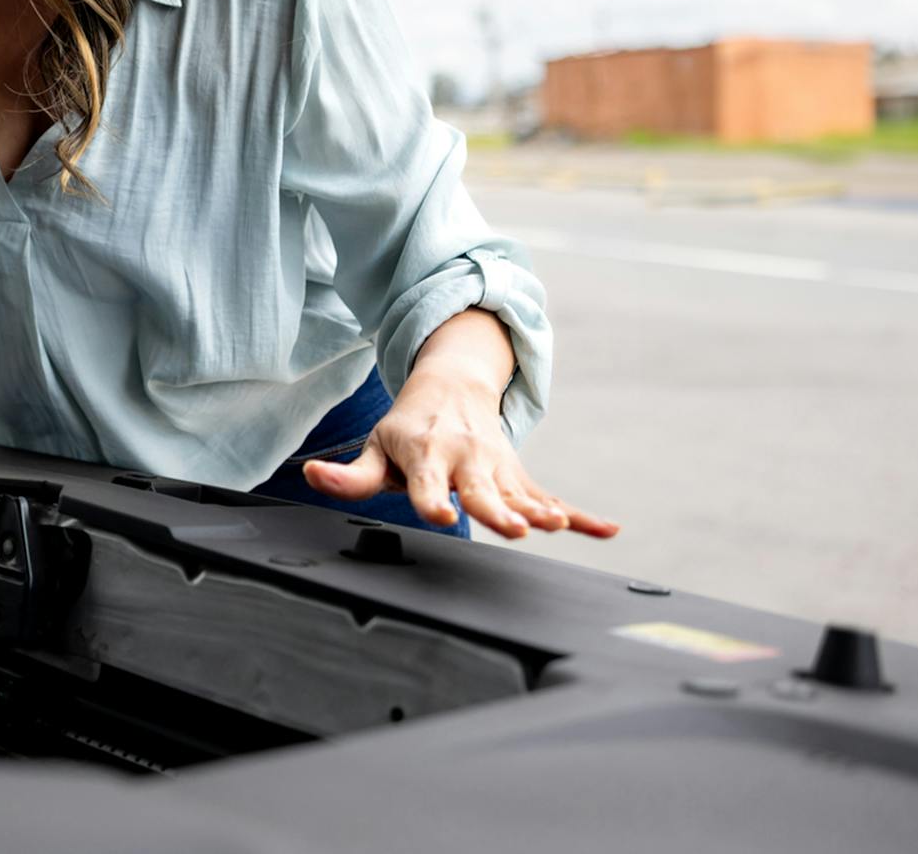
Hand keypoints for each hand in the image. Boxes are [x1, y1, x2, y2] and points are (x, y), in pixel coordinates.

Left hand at [301, 368, 619, 540]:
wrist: (452, 388)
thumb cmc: (407, 429)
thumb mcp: (376, 447)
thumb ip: (349, 475)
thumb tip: (311, 474)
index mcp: (426, 455)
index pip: (426, 484)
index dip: (432, 501)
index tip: (443, 516)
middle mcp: (465, 461)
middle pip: (482, 490)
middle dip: (497, 509)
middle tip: (516, 528)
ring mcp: (497, 468)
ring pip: (520, 493)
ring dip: (540, 509)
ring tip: (555, 523)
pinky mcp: (519, 477)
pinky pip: (552, 496)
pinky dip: (581, 515)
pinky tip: (606, 530)